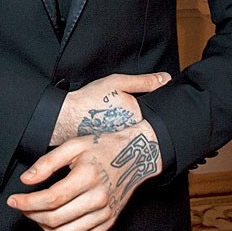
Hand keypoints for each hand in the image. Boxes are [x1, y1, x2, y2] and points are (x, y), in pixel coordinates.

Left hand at [7, 120, 161, 230]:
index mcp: (87, 176)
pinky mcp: (108, 224)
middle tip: (23, 206)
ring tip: (38, 215)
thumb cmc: (102, 148)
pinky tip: (55, 227)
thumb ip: (47, 162)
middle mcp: (98, 198)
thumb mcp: (73, 145)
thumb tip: (26, 180)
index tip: (13, 200)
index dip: (27, 202)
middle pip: (55, 219)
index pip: (51, 198)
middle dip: (32, 215)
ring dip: (44, 229)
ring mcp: (105, 214)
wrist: (136, 156)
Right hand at [51, 70, 169, 145]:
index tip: (133, 104)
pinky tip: (106, 131)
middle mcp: (134, 135)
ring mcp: (123, 145)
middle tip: (117, 114)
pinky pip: (121, 144)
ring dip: (128, 131)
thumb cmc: (89, 99)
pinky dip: (117, 139)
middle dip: (137, 120)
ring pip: (133, 136)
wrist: (65, 118)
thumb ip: (144, 81)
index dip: (145, 106)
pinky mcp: (112, 151)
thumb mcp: (117, 82)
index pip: (152, 112)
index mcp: (139, 117)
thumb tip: (166, 79)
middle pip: (144, 126)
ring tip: (110, 122)